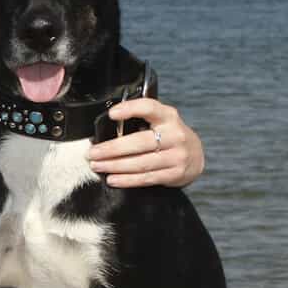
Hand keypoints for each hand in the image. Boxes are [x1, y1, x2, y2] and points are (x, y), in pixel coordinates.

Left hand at [86, 98, 204, 188]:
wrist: (195, 156)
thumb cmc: (168, 135)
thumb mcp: (160, 121)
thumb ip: (139, 121)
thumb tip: (105, 129)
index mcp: (168, 116)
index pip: (149, 107)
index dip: (131, 109)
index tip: (112, 114)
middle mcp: (175, 134)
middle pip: (140, 142)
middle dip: (112, 149)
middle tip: (92, 153)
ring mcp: (177, 155)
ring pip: (141, 163)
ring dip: (115, 166)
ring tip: (97, 166)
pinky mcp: (175, 174)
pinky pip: (147, 178)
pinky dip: (127, 180)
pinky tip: (112, 179)